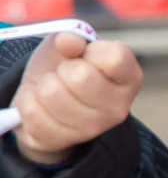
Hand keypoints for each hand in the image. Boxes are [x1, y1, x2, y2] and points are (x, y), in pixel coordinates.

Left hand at [9, 31, 140, 165]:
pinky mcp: (62, 141)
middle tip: (64, 75)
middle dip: (62, 69)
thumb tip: (68, 41)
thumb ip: (72, 37)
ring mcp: (92, 128)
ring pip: (51, 93)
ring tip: (52, 90)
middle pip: (79, 76)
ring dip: (43, 86)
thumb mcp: (70, 44)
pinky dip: (28, 102)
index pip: (115, 58)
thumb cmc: (65, 66)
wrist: (46, 99)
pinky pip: (32, 112)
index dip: (91, 51)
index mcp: (129, 78)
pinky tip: (41, 105)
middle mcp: (118, 107)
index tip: (86, 55)